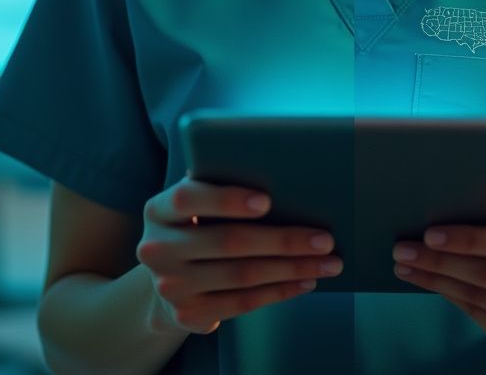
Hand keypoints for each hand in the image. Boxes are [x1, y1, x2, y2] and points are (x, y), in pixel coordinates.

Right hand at [135, 177, 342, 334]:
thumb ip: (218, 185)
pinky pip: (243, 302)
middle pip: (228, 241)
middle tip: (325, 239)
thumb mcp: (195, 206)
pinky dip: (279, 292)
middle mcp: (157, 248)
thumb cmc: (196, 228)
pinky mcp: (188, 314)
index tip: (267, 201)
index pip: (188, 198)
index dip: (227, 199)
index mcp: (158, 209)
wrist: (166, 281)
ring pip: (242, 275)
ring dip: (292, 269)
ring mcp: (170, 286)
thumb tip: (278, 170)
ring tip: (327, 262)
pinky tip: (305, 282)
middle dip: (283, 240)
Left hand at [392, 216, 485, 355]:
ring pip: (476, 295)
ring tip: (404, 263)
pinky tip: (425, 280)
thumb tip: (451, 203)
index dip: (470, 239)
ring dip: (434, 278)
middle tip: (403, 248)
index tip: (431, 233)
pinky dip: (446, 293)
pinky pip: (475, 314)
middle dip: (440, 260)